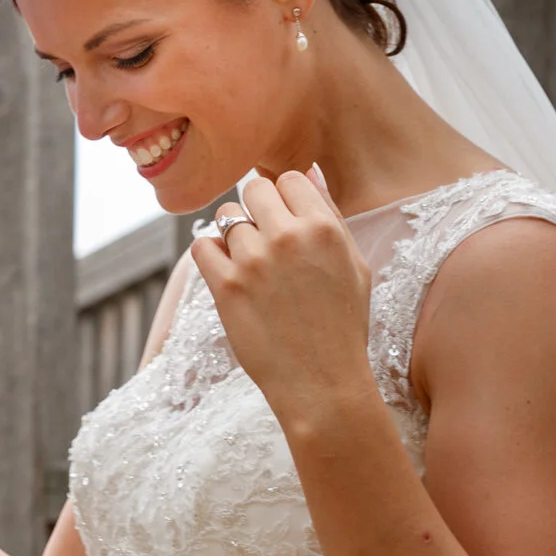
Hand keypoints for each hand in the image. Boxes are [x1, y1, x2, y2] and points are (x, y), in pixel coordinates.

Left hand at [190, 166, 373, 425]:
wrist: (321, 381)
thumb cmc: (341, 325)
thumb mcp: (354, 265)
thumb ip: (330, 216)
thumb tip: (309, 173)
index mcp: (324, 228)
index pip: (289, 178)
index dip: (284, 198)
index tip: (283, 220)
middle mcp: (288, 237)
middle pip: (253, 189)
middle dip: (255, 209)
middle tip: (262, 239)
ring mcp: (254, 261)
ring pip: (225, 216)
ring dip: (232, 235)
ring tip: (249, 263)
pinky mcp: (226, 287)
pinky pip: (201, 247)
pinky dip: (210, 256)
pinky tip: (227, 273)